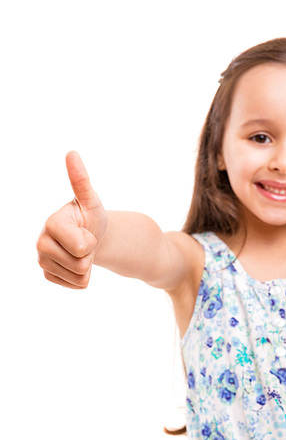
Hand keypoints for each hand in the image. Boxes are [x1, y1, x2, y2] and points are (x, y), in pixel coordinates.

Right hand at [37, 152, 107, 287]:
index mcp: (51, 223)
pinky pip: (76, 286)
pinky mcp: (49, 275)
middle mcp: (41, 242)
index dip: (91, 241)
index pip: (81, 247)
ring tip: (81, 251)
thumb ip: (81, 180)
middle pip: (80, 264)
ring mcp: (42, 261)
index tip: (85, 230)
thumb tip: (71, 153)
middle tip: (84, 242)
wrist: (90, 237)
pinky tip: (76, 262)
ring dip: (87, 266)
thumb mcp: (91, 200)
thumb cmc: (90, 217)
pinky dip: (82, 277)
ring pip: (79, 277)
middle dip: (90, 254)